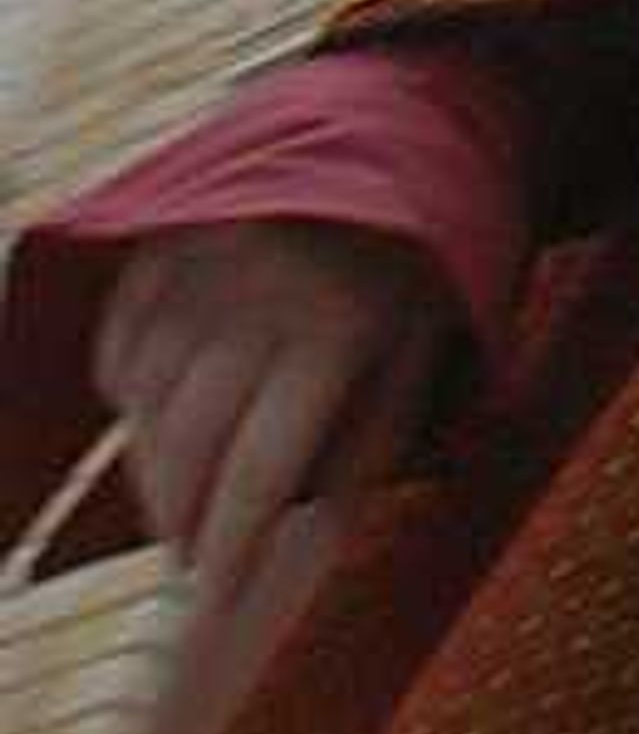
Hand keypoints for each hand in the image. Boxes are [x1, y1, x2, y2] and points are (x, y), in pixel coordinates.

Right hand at [95, 219, 456, 615]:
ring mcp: (202, 263)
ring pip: (147, 404)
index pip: (259, 471)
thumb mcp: (422, 349)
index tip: (215, 608)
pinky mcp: (165, 240)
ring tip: (178, 511)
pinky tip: (156, 425)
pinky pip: (123, 343)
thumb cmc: (417, 260)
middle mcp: (256, 296)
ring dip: (153, 472)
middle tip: (194, 565)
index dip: (231, 550)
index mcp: (333, 328)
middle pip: (189, 446)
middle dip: (183, 523)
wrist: (390, 125)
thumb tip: (312, 548)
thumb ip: (370, 446)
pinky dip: (130, 395)